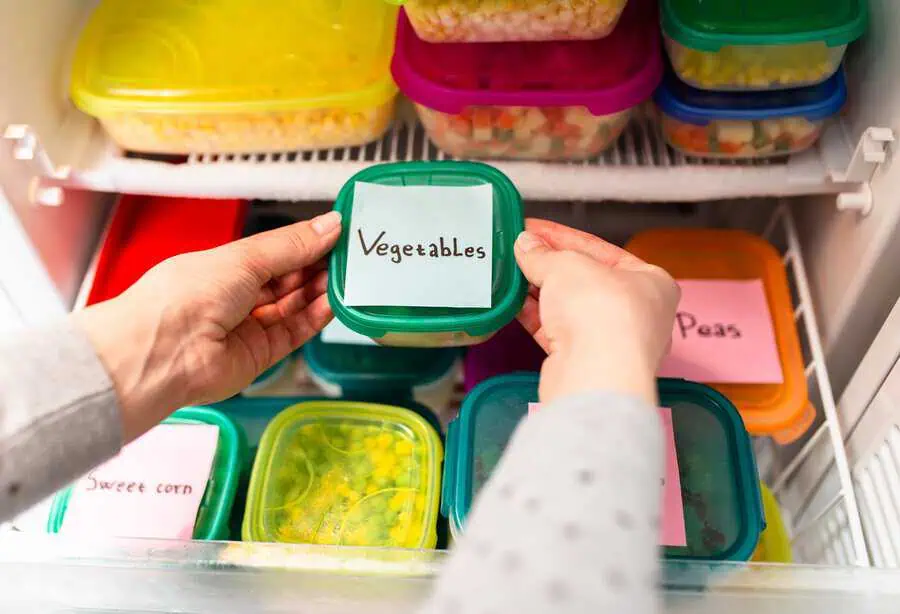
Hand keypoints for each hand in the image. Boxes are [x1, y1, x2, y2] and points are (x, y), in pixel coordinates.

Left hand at [75, 211, 341, 440]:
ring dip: (319, 291)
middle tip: (349, 255)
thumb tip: (329, 224)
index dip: (305, 243)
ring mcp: (247, 327)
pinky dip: (315, 317)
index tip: (337, 233)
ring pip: (293, 306)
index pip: (274, 252)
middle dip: (317, 266)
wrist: (163, 354)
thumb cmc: (186, 296)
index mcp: (224, 267)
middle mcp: (235, 297)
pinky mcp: (260, 355)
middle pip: (286, 280)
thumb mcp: (245, 258)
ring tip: (346, 276)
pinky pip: (295, 332)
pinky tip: (333, 301)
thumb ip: (292, 245)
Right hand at [514, 219, 678, 405]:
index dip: (563, 237)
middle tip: (521, 250)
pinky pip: (556, 332)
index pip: (601, 250)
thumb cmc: (604, 316)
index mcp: (651, 282)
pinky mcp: (583, 363)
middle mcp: (637, 314)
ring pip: (569, 308)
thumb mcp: (567, 266)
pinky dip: (536, 316)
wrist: (593, 375)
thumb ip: (544, 254)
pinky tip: (513, 301)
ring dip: (539, 290)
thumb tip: (527, 245)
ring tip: (512, 272)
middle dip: (550, 265)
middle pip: (585, 280)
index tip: (536, 230)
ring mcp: (609, 342)